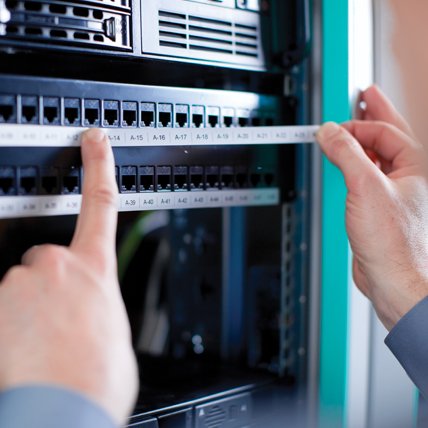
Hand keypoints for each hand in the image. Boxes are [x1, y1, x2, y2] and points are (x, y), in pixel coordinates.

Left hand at [0, 129, 137, 424]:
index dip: (98, 166)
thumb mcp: (115, 327)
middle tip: (61, 321)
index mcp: (96, 268)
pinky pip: (1, 307)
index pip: (100, 201)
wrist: (65, 409)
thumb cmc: (96, 375)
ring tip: (43, 342)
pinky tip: (24, 349)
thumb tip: (90, 308)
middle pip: (48, 258)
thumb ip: (99, 303)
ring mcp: (21, 282)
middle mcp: (57, 265)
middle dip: (51, 285)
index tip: (94, 141)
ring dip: (29, 310)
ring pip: (21, 286)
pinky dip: (9, 326)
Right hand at [317, 85, 427, 330]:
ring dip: (361, 141)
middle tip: (365, 96)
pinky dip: (354, 165)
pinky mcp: (378, 207)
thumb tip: (330, 132)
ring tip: (352, 125)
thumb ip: (346, 153)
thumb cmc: (395, 241)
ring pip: (377, 157)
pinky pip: (366, 177)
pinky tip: (348, 162)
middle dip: (374, 116)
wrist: (394, 278)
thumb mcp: (365, 186)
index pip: (383, 131)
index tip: (333, 123)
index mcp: (416, 165)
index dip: (357, 123)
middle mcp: (408, 176)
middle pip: (388, 136)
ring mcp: (394, 191)